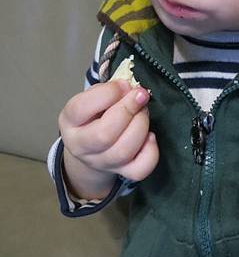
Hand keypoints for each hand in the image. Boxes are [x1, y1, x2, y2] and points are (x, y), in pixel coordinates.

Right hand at [58, 80, 158, 197]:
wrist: (94, 146)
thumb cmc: (95, 114)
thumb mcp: (93, 96)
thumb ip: (109, 90)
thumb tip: (130, 88)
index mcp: (69, 121)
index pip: (81, 108)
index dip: (109, 93)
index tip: (124, 85)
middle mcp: (81, 147)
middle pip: (104, 134)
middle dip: (128, 110)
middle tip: (139, 96)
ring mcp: (101, 163)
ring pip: (123, 151)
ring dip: (141, 126)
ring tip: (143, 112)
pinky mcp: (122, 172)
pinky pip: (140, 169)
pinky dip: (150, 150)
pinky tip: (150, 136)